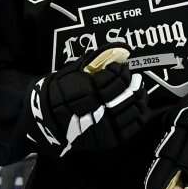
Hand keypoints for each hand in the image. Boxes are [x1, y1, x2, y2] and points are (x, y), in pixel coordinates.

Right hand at [27, 44, 146, 153]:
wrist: (47, 120)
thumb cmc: (59, 92)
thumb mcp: (72, 71)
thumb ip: (95, 60)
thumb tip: (118, 48)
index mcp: (84, 91)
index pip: (112, 79)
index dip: (120, 71)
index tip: (122, 66)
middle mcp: (93, 110)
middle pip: (123, 95)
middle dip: (132, 84)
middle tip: (135, 77)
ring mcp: (101, 128)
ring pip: (130, 111)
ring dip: (138, 99)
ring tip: (139, 90)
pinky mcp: (107, 140)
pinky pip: (130, 129)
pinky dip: (139, 116)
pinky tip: (140, 107)